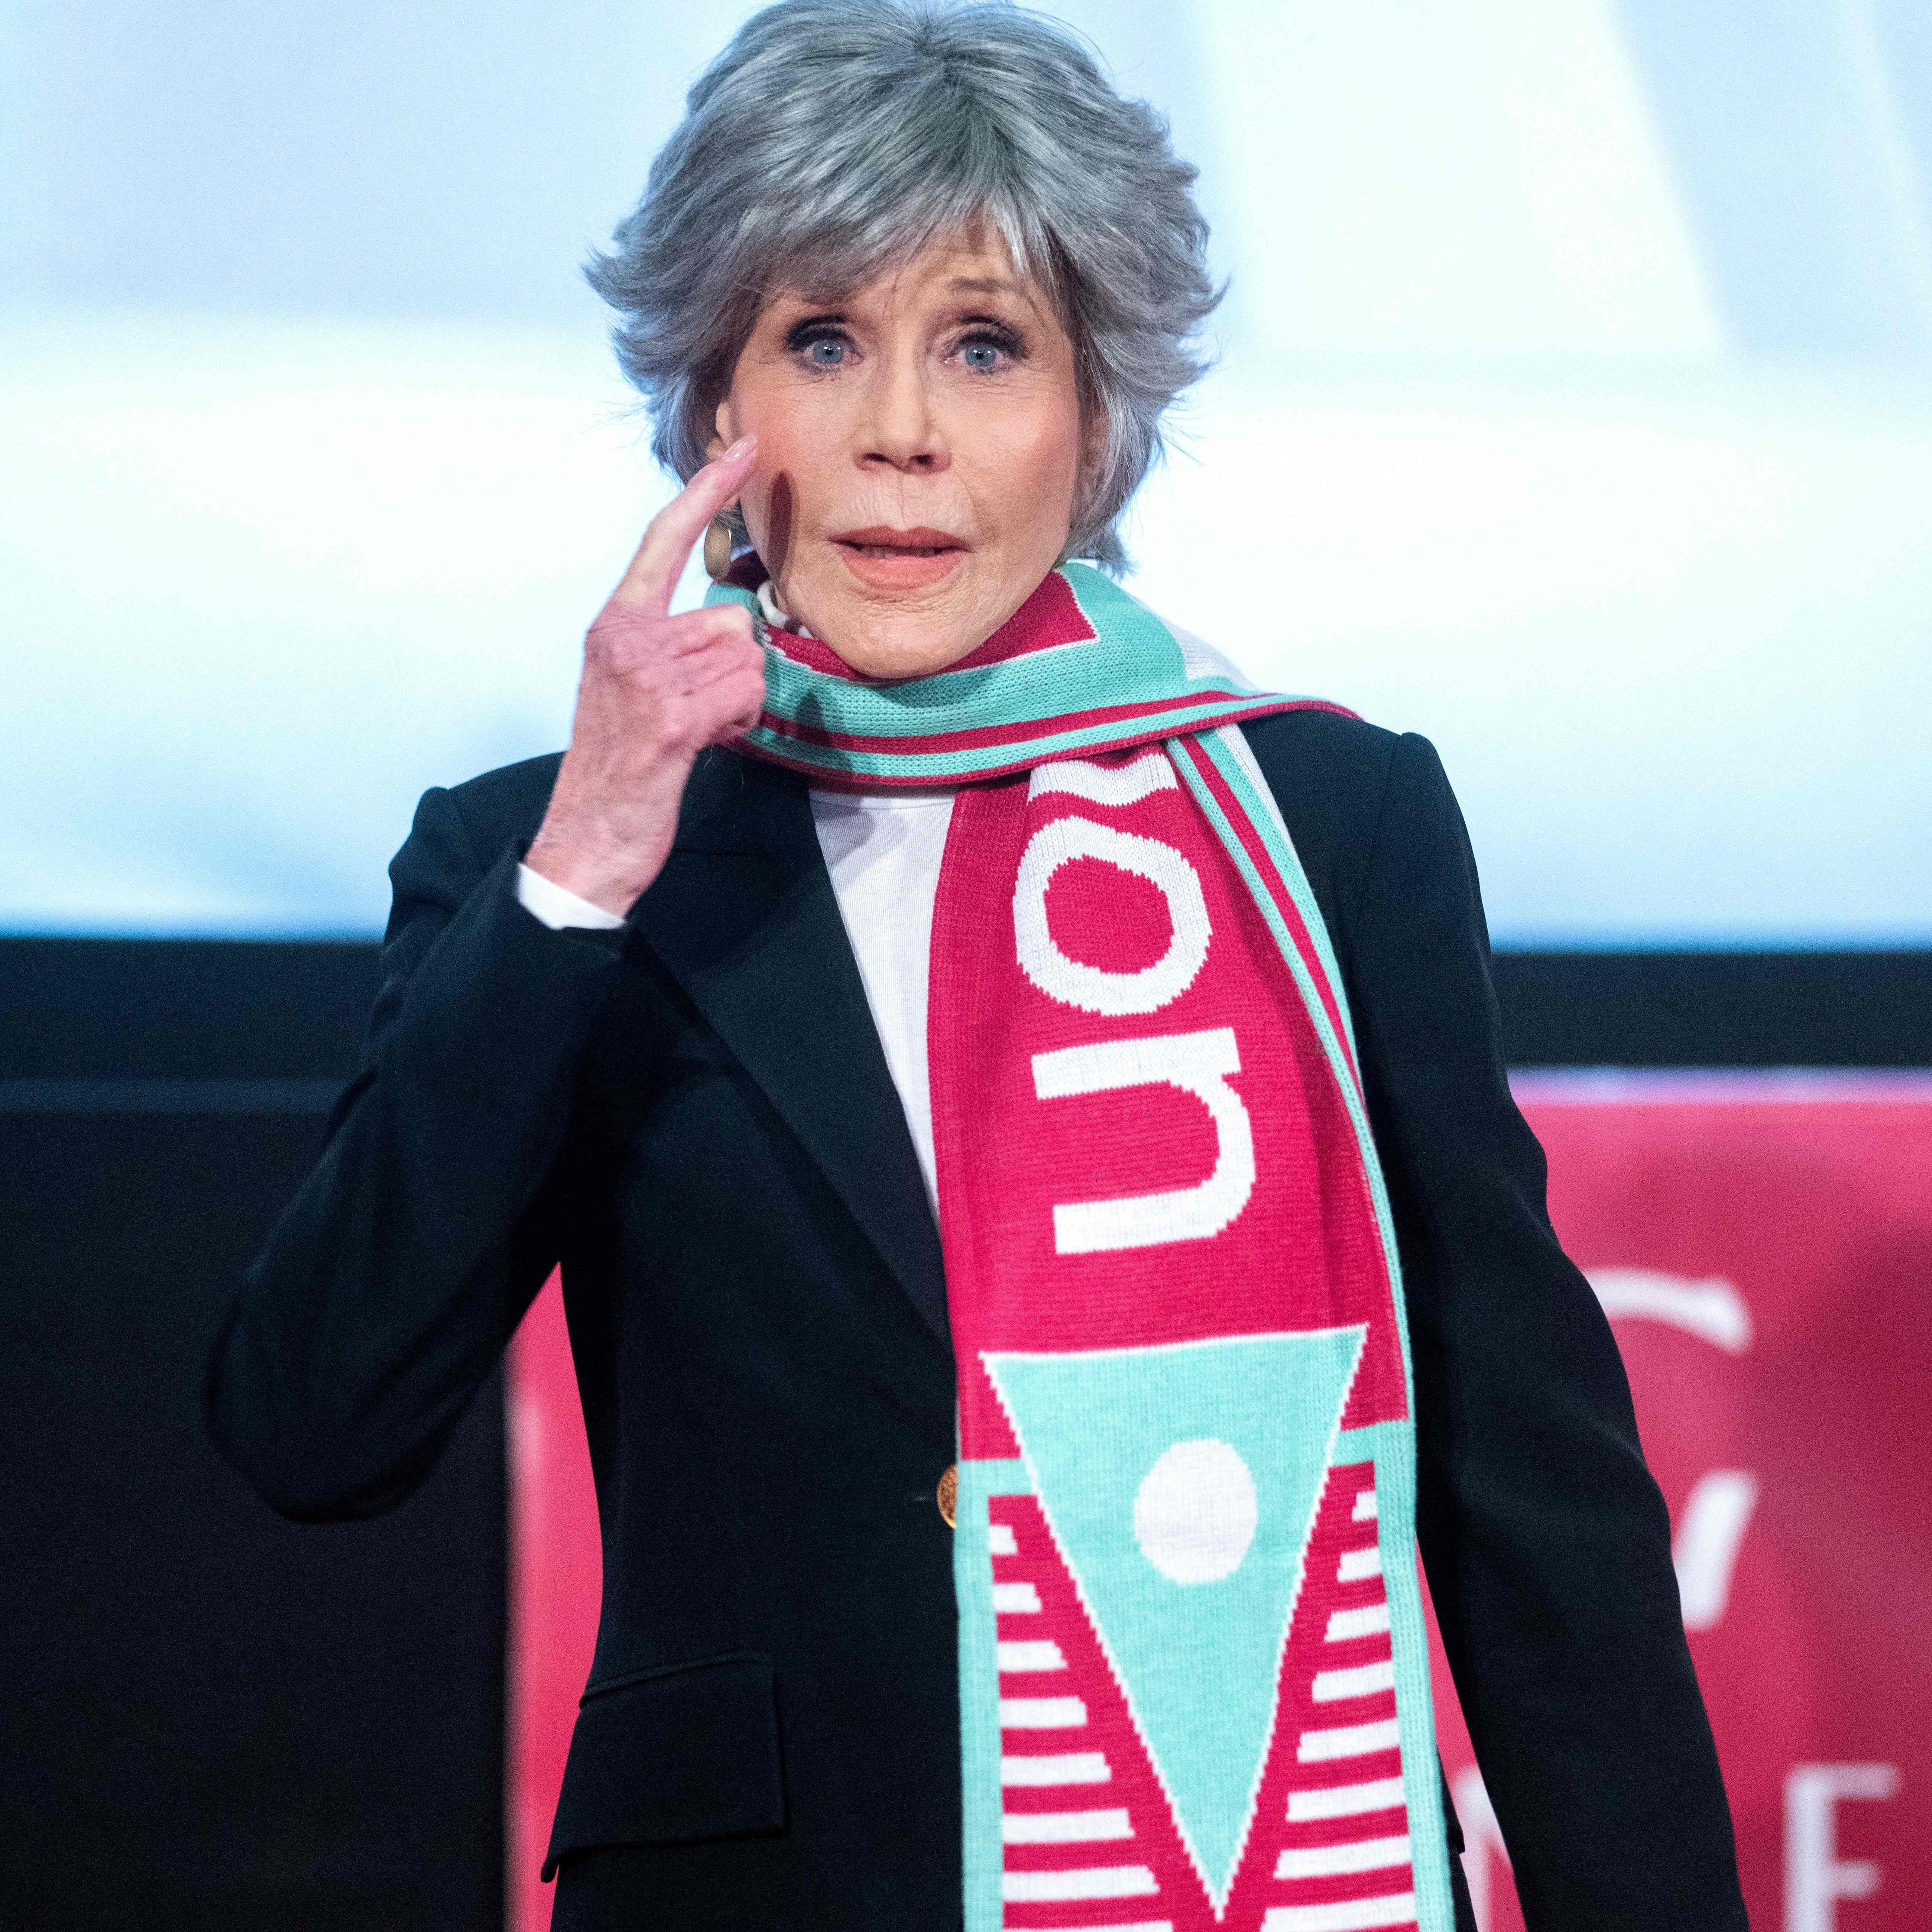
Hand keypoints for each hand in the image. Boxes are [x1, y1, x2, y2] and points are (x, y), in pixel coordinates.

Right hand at [525, 436, 764, 915]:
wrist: (587, 839)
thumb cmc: (621, 769)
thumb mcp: (637, 690)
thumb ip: (674, 648)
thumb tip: (734, 630)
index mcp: (616, 625)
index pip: (664, 539)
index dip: (706, 490)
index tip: (742, 449)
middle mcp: (627, 639)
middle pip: (731, 620)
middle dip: (733, 670)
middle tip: (697, 712)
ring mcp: (648, 677)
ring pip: (746, 658)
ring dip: (738, 700)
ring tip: (696, 731)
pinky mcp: (673, 719)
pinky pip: (744, 695)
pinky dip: (740, 722)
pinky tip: (704, 744)